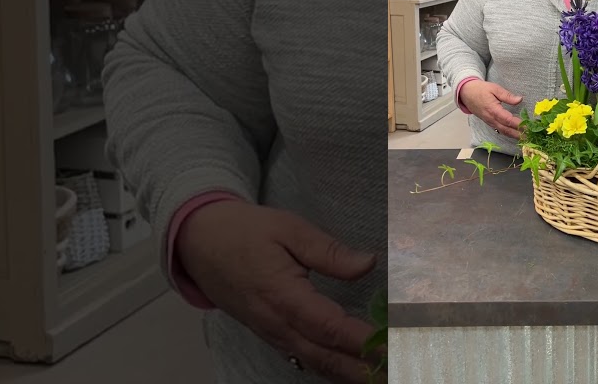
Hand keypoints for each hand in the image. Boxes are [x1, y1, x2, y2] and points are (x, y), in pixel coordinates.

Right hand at [176, 200, 382, 382]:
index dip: (364, 341)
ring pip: (316, 363)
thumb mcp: (289, 229)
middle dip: (363, 369)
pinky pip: (304, 359)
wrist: (199, 241)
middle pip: (326, 357)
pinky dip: (331, 367)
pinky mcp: (271, 334)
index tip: (394, 346)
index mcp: (283, 297)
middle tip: (398, 371)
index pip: (330, 328)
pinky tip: (354, 369)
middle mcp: (277, 324)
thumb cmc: (246, 231)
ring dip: (350, 373)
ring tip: (384, 375)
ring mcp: (272, 334)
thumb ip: (329, 251)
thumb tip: (368, 263)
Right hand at [460, 79, 523, 138]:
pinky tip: (515, 134)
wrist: (466, 93)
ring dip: (514, 136)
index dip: (518, 124)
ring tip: (525, 139)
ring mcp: (489, 122)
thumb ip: (507, 96)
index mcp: (493, 110)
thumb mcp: (494, 88)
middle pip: (506, 129)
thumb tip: (519, 99)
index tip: (528, 126)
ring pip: (503, 131)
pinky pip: (499, 130)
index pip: (508, 120)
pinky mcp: (489, 122)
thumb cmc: (481, 89)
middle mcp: (491, 118)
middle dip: (518, 134)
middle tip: (529, 137)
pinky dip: (508, 133)